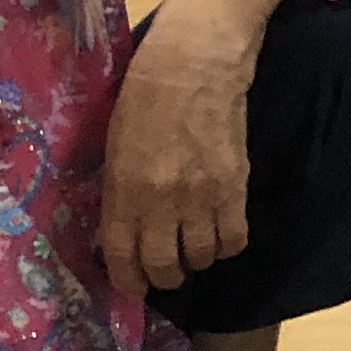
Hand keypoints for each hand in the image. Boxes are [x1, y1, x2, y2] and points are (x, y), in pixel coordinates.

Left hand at [102, 19, 253, 295]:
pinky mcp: (234, 186)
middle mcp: (161, 200)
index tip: (132, 285)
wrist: (194, 64)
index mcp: (123, 188)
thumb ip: (120, 191)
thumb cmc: (143, 96)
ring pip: (201, 256)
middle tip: (165, 271)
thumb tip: (123, 228)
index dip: (128, 280)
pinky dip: (226, 245)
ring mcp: (201, 195)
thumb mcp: (115, 146)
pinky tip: (219, 234)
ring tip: (193, 250)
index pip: (122, 255)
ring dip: (196, 261)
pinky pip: (234, 238)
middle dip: (163, 277)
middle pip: (164, 265)